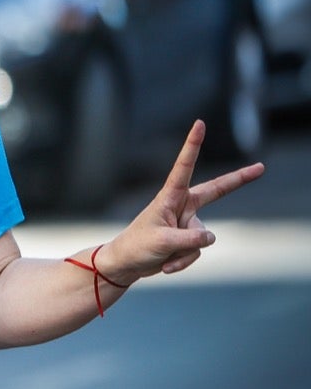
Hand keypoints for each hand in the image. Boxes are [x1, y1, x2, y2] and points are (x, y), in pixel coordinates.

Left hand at [101, 120, 263, 281]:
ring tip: (163, 255)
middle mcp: (182, 206)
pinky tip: (166, 264)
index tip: (199, 124)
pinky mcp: (189, 238)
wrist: (128, 264)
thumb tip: (212, 237)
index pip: (184, 167)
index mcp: (169, 197)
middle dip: (239, 180)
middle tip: (261, 167)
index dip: (193, 145)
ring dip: (183, 252)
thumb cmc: (137, 246)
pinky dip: (182, 262)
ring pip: (202, 239)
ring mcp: (188, 222)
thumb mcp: (162, 242)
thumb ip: (189, 240)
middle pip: (216, 190)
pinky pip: (196, 252)